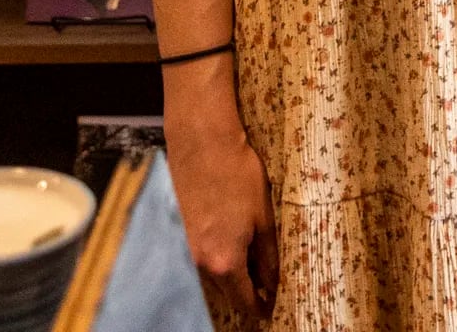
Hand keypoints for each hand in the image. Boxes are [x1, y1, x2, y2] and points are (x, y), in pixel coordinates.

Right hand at [163, 59, 277, 322]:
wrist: (202, 144)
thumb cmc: (238, 175)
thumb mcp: (263, 218)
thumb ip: (268, 256)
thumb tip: (273, 282)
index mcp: (224, 261)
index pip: (243, 300)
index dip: (259, 309)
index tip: (271, 312)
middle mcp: (201, 261)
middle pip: (226, 291)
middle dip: (246, 294)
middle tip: (267, 291)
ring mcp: (188, 247)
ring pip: (213, 275)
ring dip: (232, 276)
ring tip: (255, 268)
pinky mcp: (183, 231)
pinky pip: (204, 257)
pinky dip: (220, 259)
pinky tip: (235, 245)